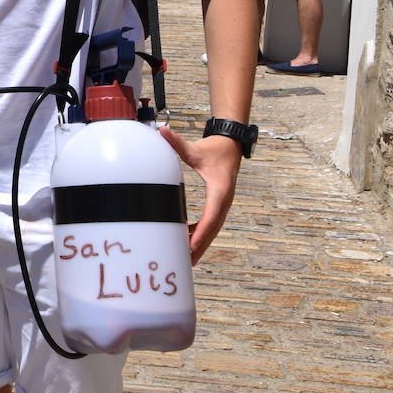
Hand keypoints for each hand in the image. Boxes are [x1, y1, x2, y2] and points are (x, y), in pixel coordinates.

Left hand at [160, 127, 241, 263]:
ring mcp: (222, 203)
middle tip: (187, 261)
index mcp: (219, 190)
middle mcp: (223, 200)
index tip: (192, 246)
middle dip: (200, 245)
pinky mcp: (218, 203)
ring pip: (212, 228)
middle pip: (212, 228)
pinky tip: (187, 240)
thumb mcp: (195, 148)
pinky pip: (210, 222)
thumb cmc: (213, 149)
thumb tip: (162, 131)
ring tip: (187, 258)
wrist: (231, 146)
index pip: (210, 216)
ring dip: (201, 242)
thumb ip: (177, 142)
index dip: (201, 233)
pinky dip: (200, 232)